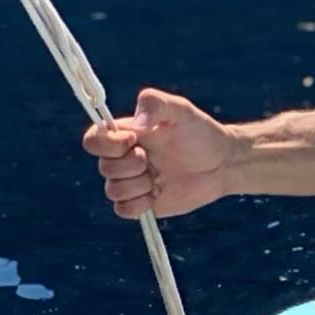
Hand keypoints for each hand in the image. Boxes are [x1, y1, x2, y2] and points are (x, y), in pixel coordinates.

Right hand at [83, 86, 231, 218]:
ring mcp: (133, 181)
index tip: (133, 140)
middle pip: (104, 167)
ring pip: (112, 190)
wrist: (221, 161)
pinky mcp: (142, 202)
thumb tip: (134, 125)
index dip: (105, 143)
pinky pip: (123, 210)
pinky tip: (158, 193)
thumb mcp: (180, 109)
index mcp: (126, 134)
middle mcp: (124, 158)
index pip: (93, 139)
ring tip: (159, 176)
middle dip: (130, 164)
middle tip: (152, 159)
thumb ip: (154, 104)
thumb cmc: (199, 130)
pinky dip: (139, 203)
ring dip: (137, 184)